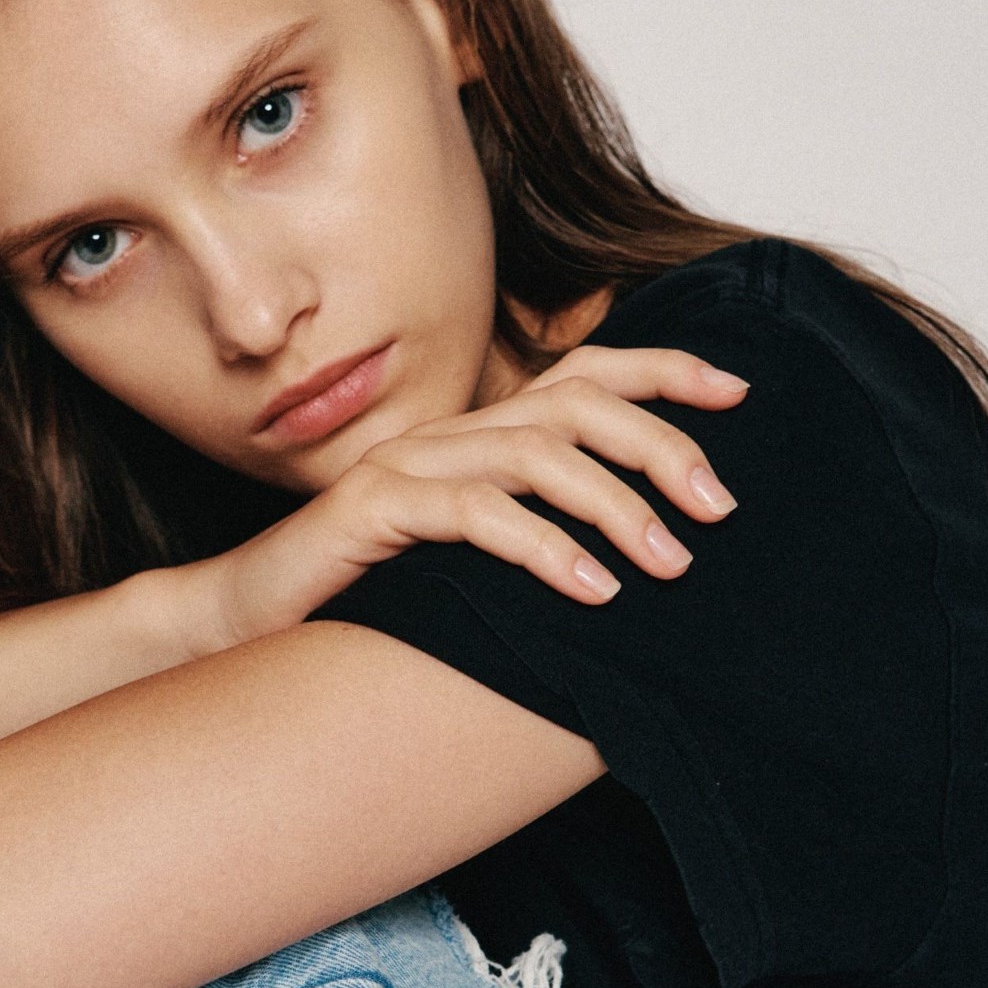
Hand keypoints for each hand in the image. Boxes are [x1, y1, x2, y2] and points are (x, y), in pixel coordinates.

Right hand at [187, 346, 746, 650]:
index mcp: (476, 435)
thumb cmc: (364, 597)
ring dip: (615, 507)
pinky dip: (543, 548)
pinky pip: (477, 514)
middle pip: (574, 404)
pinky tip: (590, 591)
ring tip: (668, 564)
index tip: (739, 391)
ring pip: (536, 454)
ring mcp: (410, 465)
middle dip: (659, 446)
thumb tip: (638, 555)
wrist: (247, 618)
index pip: (582, 375)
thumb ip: (533, 536)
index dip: (663, 369)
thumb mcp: (467, 562)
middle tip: (718, 507)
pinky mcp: (377, 508)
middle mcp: (448, 434)